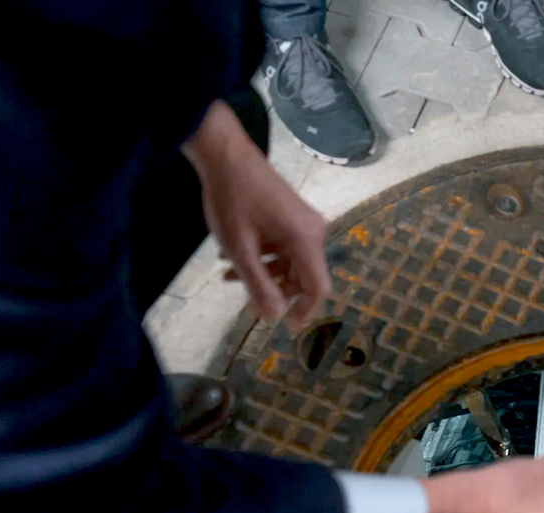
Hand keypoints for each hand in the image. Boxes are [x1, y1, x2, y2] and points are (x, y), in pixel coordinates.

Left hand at [182, 100, 330, 325]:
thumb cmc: (231, 200)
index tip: (287, 327)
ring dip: (264, 272)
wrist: (225, 154)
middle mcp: (313, 231)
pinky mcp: (293, 215)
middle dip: (276, 290)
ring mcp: (304, 221)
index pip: (318, 288)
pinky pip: (286, 246)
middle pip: (304, 276)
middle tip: (245, 297)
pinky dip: (264, 255)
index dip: (305, 311)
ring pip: (291, 262)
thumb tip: (275, 317)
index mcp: (305, 240)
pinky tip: (234, 253)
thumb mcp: (240, 248)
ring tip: (229, 273)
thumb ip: (259, 285)